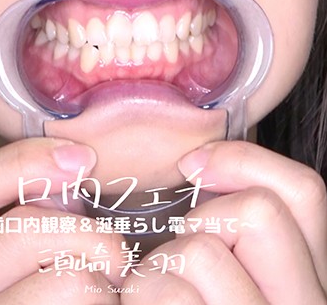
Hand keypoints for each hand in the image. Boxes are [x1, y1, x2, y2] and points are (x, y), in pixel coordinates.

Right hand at [0, 138, 122, 303]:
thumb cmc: (15, 301)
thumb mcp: (1, 263)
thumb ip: (28, 220)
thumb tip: (75, 168)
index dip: (23, 163)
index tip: (82, 158)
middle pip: (19, 235)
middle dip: (88, 236)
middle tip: (116, 257)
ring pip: (62, 283)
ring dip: (101, 285)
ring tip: (107, 296)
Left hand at [121, 141, 326, 303]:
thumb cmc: (191, 301)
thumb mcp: (229, 273)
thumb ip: (235, 235)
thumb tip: (200, 166)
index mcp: (307, 287)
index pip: (305, 193)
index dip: (245, 161)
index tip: (193, 167)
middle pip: (257, 212)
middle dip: (200, 223)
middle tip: (179, 260)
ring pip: (202, 249)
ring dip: (161, 266)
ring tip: (157, 299)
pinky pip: (164, 291)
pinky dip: (142, 293)